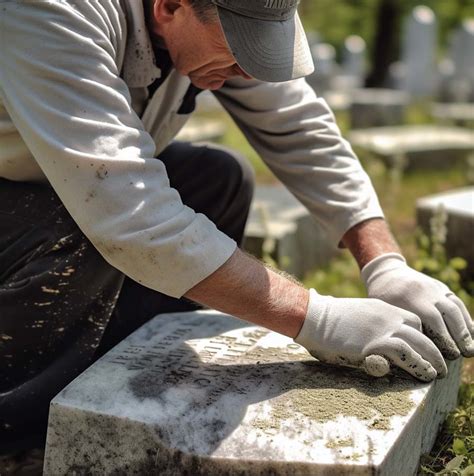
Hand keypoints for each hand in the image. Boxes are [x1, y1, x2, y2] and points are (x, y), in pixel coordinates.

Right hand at [294, 288, 446, 380]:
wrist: (313, 317)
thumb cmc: (326, 319)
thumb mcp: (354, 317)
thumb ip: (367, 326)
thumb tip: (366, 336)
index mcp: (382, 308)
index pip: (414, 322)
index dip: (422, 337)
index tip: (424, 350)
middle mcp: (387, 316)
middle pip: (421, 333)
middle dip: (433, 350)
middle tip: (438, 365)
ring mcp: (382, 328)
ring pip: (419, 343)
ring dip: (431, 360)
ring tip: (435, 374)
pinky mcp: (375, 343)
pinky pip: (405, 353)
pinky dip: (418, 364)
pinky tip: (423, 374)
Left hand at [361, 253, 473, 358]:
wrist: (386, 272)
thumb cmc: (380, 298)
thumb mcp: (381, 310)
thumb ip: (394, 327)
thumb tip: (405, 353)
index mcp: (406, 297)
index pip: (430, 318)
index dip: (441, 337)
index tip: (446, 356)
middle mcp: (423, 291)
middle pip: (446, 313)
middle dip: (455, 336)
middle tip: (461, 355)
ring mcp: (433, 287)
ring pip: (455, 307)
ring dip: (465, 329)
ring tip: (470, 349)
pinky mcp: (440, 287)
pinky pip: (456, 302)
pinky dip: (466, 318)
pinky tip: (471, 333)